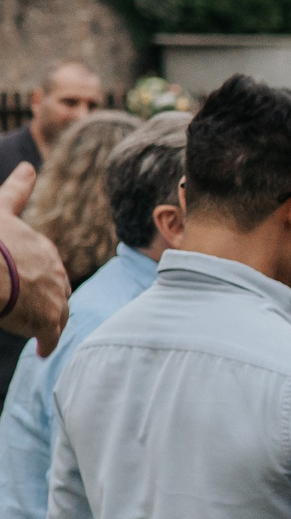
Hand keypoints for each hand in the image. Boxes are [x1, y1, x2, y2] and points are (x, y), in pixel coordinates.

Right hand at [0, 164, 69, 354]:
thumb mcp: (2, 210)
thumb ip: (17, 191)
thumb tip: (29, 167)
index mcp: (44, 249)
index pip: (48, 265)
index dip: (38, 274)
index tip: (28, 282)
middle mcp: (56, 272)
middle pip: (56, 289)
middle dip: (46, 297)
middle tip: (30, 307)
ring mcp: (54, 297)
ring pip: (55, 312)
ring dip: (47, 320)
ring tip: (36, 329)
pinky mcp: (46, 321)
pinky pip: (50, 337)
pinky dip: (47, 343)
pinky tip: (43, 351)